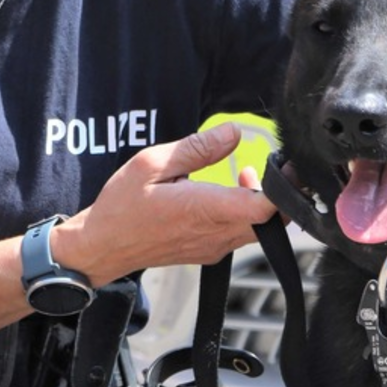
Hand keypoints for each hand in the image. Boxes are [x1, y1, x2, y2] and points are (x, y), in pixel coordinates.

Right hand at [51, 122, 277, 286]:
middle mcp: (214, 234)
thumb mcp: (151, 164)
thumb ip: (197, 148)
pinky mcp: (208, 253)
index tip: (284, 163)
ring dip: (262, 203)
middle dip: (279, 192)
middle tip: (274, 164)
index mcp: (203, 210)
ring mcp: (213, 248)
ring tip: (247, 176)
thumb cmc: (121, 206)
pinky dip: (246, 215)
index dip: (282, 186)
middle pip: (273, 221)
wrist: (101, 247)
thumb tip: (233, 133)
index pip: (264, 207)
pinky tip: (228, 194)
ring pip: (259, 230)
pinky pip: (241, 236)